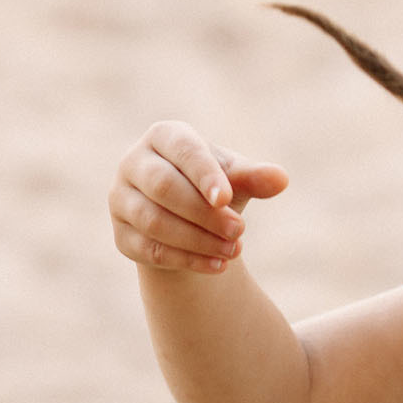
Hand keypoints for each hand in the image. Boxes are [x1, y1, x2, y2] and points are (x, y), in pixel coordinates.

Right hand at [108, 121, 289, 274]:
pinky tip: (218, 266)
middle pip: (164, 187)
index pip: (183, 151)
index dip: (204, 175)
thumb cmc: (214, 187)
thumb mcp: (235, 177)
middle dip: (204, 213)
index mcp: (163, 137)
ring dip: (197, 239)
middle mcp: (133, 164)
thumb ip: (255, 176)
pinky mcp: (121, 236)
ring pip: (154, 222)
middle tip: (240, 231)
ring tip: (234, 250)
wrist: (189, 221)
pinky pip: (151, 250)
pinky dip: (187, 259)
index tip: (226, 199)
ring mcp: (121, 201)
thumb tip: (281, 179)